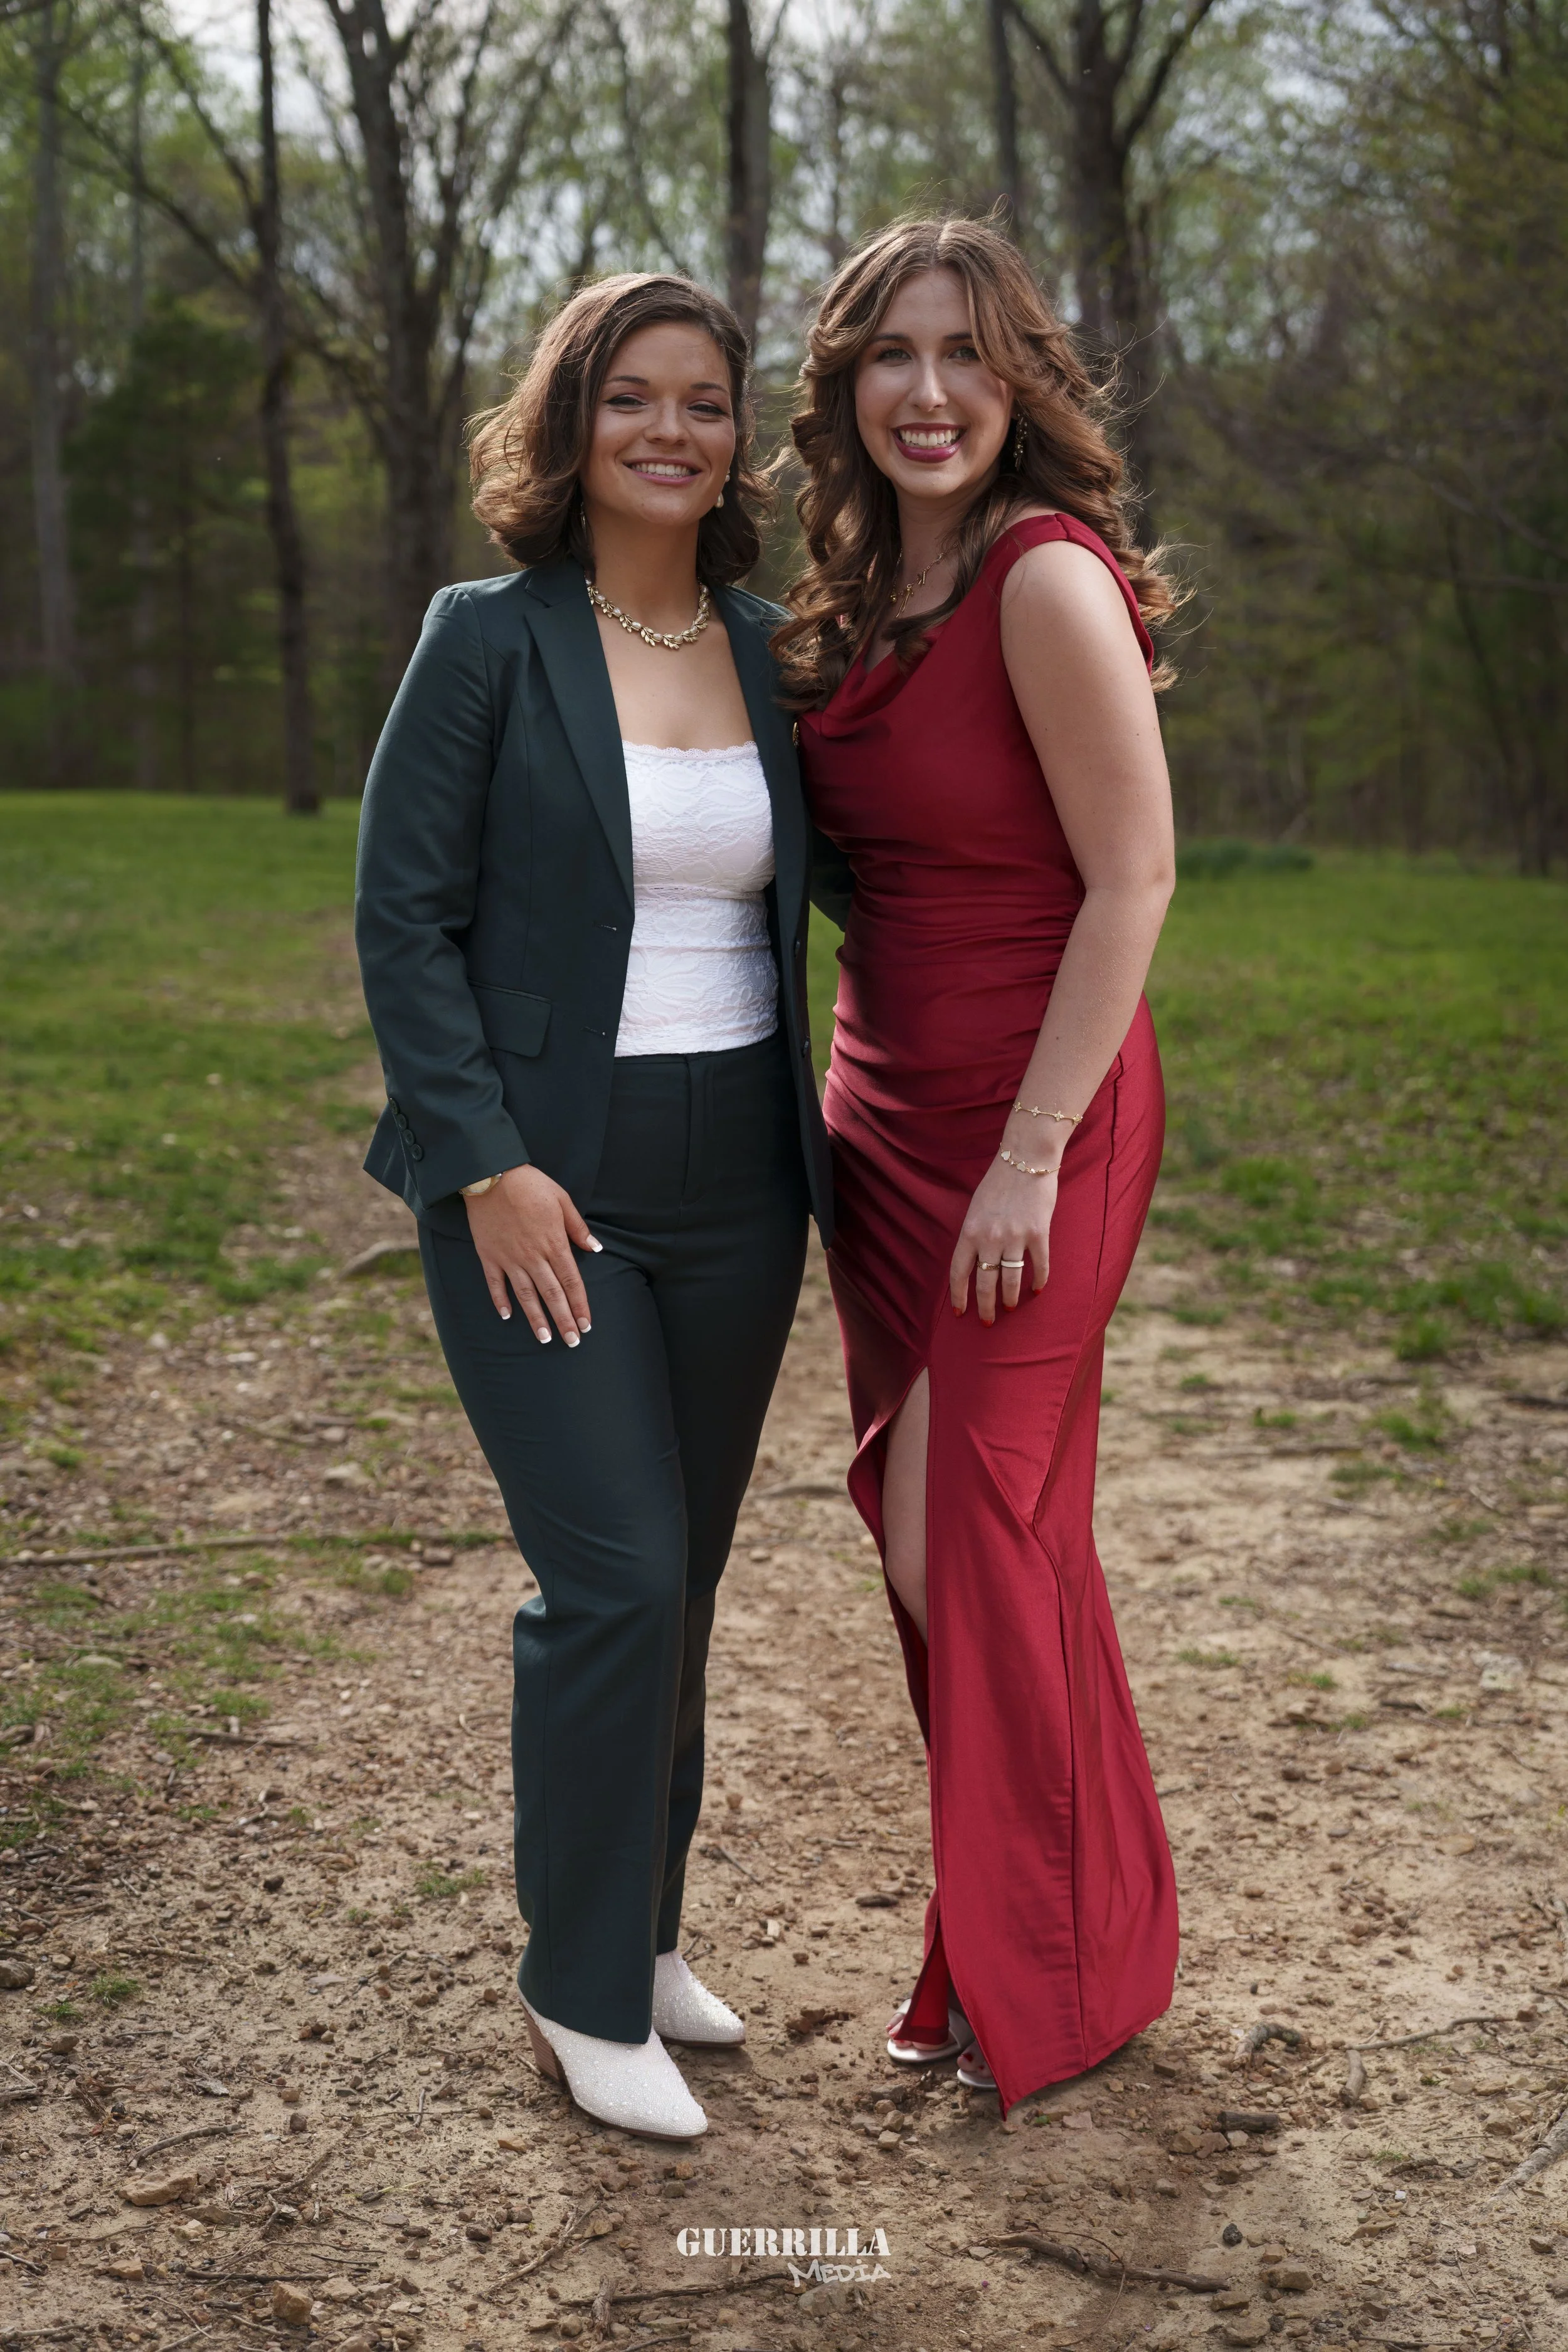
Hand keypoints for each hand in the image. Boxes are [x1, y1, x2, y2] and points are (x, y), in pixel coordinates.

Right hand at [465, 1164, 599, 1344]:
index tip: (586, 1325)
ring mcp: (509, 1258)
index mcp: (554, 1244)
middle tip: (572, 1342)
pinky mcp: (489, 1255)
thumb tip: (595, 1248)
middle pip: (552, 1294)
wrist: (492, 1175)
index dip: (580, 1305)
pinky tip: (506, 1317)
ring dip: (536, 1319)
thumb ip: (577, 1228)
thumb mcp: (562, 1200)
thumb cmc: (530, 1184)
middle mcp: (533, 1257)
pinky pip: (495, 1284)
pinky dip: (500, 1301)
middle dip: (564, 1320)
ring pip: (525, 1295)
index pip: (571, 1282)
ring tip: (545, 1339)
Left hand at [950, 1154, 1057, 1324]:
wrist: (1025, 1159)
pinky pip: (1039, 1266)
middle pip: (985, 1283)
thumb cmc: (998, 1182)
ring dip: (1009, 1299)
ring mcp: (1015, 1237)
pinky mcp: (1039, 1234)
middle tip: (987, 1321)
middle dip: (985, 1307)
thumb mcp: (975, 1209)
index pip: (959, 1272)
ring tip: (1009, 1308)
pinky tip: (1036, 1290)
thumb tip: (974, 1264)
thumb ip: (973, 1236)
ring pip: (1011, 1280)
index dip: (959, 1295)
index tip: (960, 1312)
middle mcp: (990, 1238)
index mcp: (969, 1231)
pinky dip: (1038, 1280)